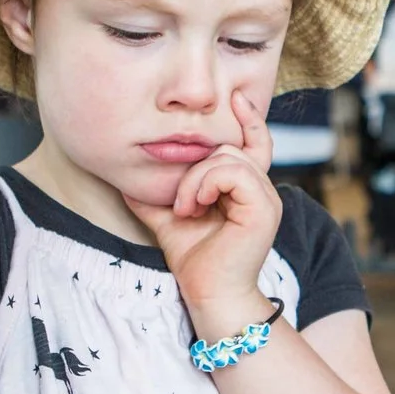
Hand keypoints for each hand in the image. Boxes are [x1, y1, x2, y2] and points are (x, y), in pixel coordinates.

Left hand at [123, 88, 281, 338]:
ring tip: (185, 207)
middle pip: (231, 146)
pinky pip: (233, 172)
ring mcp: (267, 198)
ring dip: (196, 179)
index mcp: (247, 189)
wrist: (209, 296)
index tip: (234, 98)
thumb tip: (127, 178)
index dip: (249, 119)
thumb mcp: (170, 218)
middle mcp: (263, 190)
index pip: (255, 142)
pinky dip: (205, 184)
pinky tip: (193, 206)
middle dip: (197, 166)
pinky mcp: (264, 208)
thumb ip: (157, 195)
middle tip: (181, 201)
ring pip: (229, 157)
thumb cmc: (196, 262)